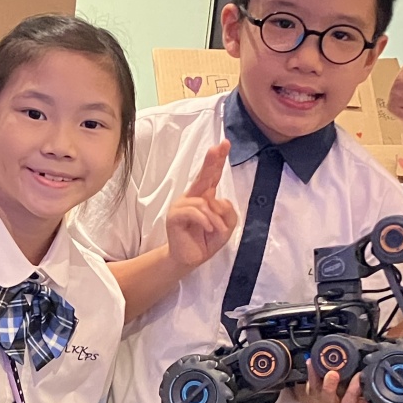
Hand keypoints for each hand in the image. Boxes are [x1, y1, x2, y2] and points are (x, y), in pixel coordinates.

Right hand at [164, 141, 238, 273]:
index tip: (224, 144)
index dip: (217, 159)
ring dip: (215, 218)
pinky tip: (208, 229)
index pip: (212, 175)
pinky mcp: (174, 215)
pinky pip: (194, 212)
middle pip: (203, 176)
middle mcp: (192, 196)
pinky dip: (205, 221)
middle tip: (217, 147)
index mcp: (204, 196)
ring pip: (204, 202)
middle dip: (211, 161)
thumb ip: (228, 212)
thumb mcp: (226, 227)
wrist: (190, 258)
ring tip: (217, 230)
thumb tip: (218, 201)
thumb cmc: (206, 240)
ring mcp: (181, 204)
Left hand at [294, 359, 377, 402]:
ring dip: (330, 386)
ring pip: (328, 399)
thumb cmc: (351, 386)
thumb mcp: (366, 385)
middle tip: (358, 377)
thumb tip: (385, 360)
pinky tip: (312, 362)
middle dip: (353, 393)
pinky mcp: (314, 393)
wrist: (323, 391)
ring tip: (333, 374)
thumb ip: (374, 380)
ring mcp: (327, 402)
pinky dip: (312, 373)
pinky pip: (312, 384)